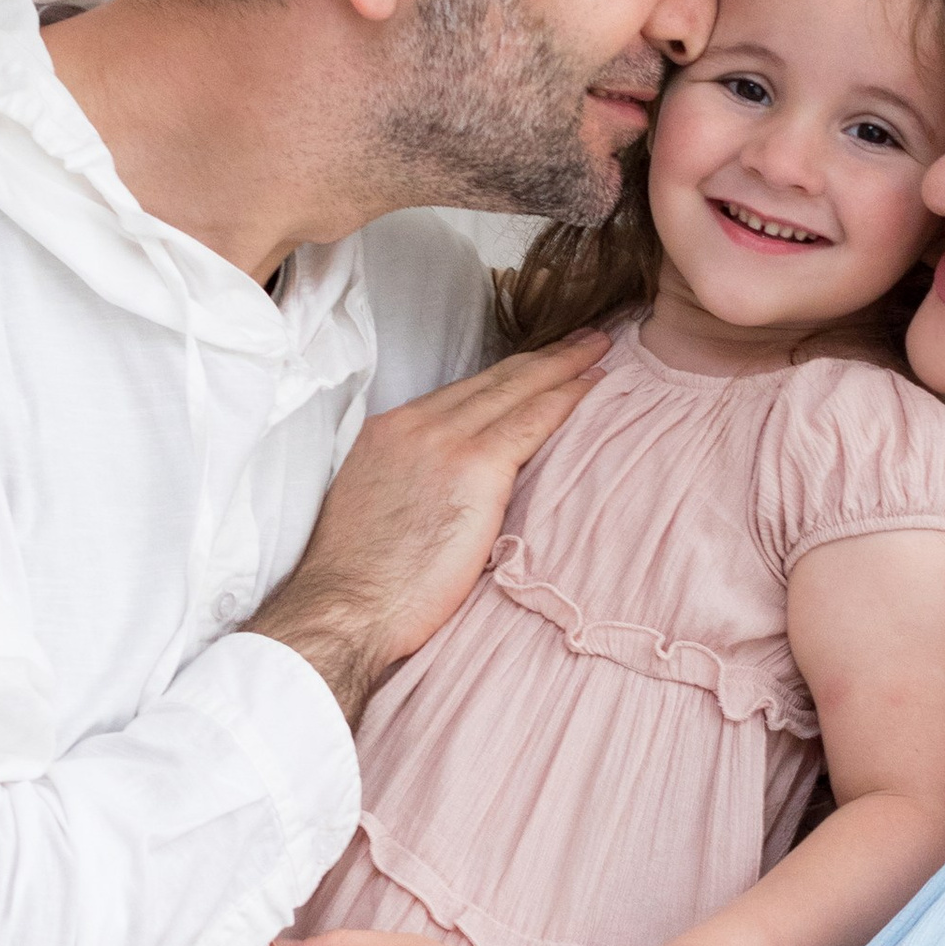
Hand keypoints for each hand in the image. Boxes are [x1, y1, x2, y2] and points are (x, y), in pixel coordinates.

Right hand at [252, 336, 606, 724]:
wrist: (345, 606)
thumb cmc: (360, 582)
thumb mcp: (376, 508)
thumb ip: (412, 484)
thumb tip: (445, 493)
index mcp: (389, 432)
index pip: (462, 393)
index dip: (505, 376)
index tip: (536, 364)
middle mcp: (416, 424)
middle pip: (493, 379)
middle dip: (541, 357)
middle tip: (583, 339)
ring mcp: (445, 441)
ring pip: (517, 389)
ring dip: (563, 365)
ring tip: (599, 351)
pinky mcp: (475, 466)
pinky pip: (532, 420)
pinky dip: (566, 397)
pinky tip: (593, 386)